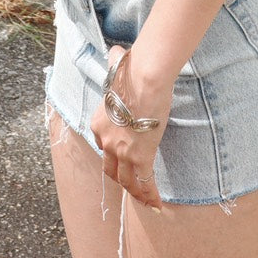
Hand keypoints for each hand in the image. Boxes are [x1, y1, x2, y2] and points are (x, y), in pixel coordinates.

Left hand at [90, 46, 170, 210]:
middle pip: (110, 168)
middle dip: (120, 178)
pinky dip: (150, 196)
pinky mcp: (141, 156)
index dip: (112, 151)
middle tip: (130, 183)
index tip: (122, 154)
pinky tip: (158, 206)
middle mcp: (106, 140)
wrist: (144, 78)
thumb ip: (115, 64)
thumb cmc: (133, 71)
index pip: (103, 143)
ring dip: (135, 193)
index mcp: (99, 122)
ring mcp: (123, 151)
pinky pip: (145, 183)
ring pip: (126, 181)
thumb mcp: (117, 70)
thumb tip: (117, 52)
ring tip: (145, 201)